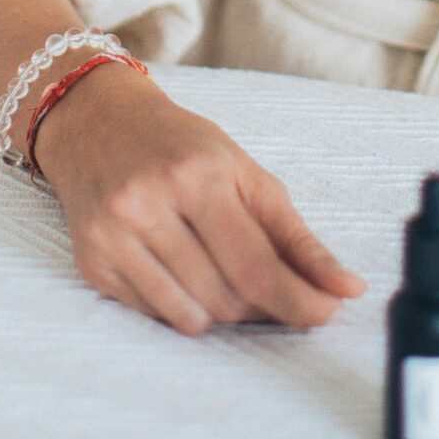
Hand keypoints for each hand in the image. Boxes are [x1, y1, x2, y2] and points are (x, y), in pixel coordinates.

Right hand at [32, 60, 368, 337]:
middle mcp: (147, 204)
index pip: (257, 266)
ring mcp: (112, 236)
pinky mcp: (90, 262)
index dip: (299, 301)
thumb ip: (296, 235)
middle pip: (226, 298)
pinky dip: (181, 308)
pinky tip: (182, 273)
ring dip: (222, 312)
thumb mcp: (244, 172)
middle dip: (261, 304)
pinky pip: (154, 316)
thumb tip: (348, 288)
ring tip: (223, 274)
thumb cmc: (182, 145)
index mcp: (196, 175)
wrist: (98, 122)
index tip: (327, 313)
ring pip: (191, 317)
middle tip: (270, 285)